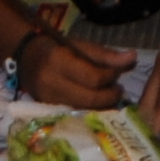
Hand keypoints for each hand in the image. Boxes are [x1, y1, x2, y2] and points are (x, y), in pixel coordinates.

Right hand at [12, 31, 129, 108]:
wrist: (26, 59)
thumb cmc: (57, 48)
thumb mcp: (80, 45)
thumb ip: (106, 55)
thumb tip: (133, 58)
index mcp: (59, 61)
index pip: (93, 78)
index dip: (110, 78)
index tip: (117, 73)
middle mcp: (51, 84)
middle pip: (90, 99)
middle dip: (109, 96)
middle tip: (118, 90)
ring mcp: (48, 101)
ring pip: (84, 110)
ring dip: (102, 105)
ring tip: (108, 95)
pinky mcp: (49, 111)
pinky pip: (76, 114)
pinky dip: (90, 110)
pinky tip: (96, 104)